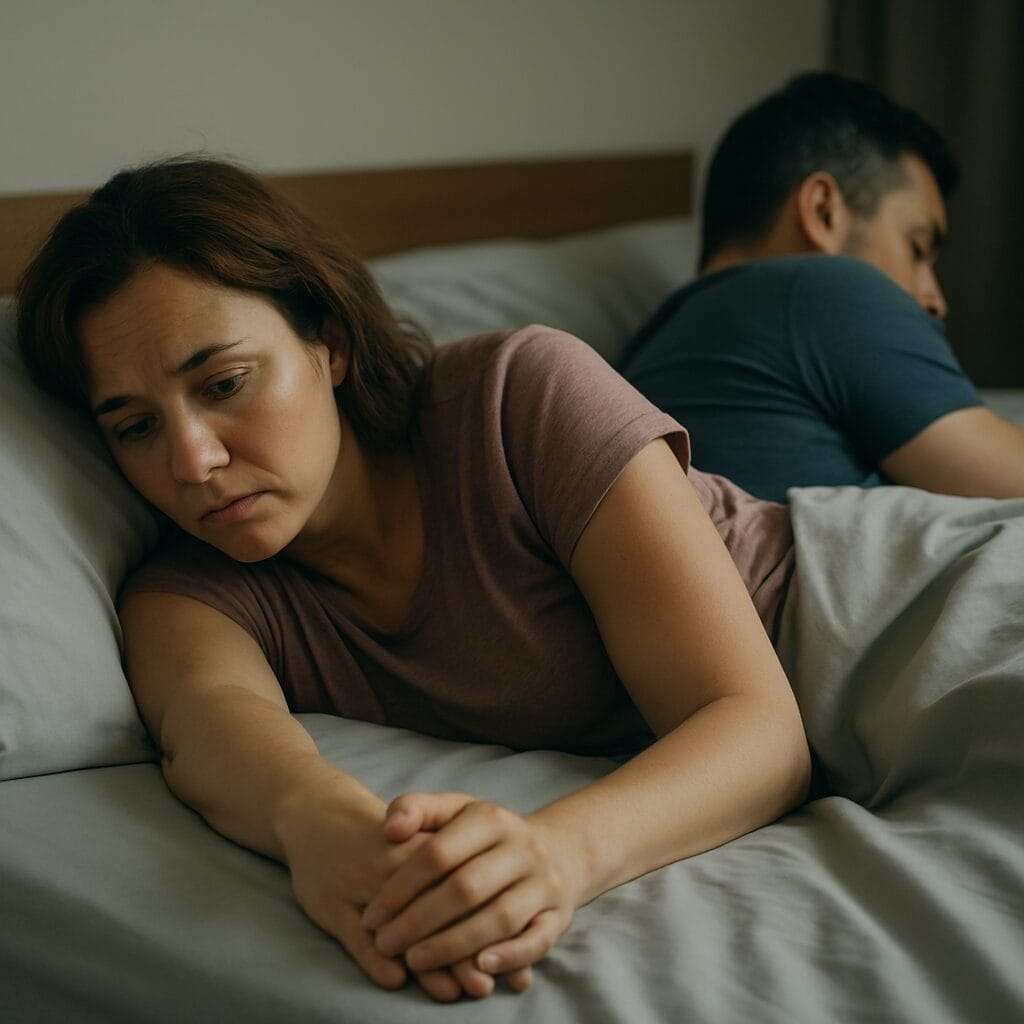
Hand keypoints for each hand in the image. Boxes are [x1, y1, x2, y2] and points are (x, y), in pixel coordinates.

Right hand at [276, 787, 495, 1001]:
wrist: (320, 814)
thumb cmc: (380, 836)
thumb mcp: (418, 841)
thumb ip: (453, 876)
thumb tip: (499, 930)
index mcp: (422, 846)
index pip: (462, 885)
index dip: (483, 923)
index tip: (501, 959)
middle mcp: (396, 865)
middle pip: (436, 908)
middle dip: (461, 950)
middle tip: (482, 986)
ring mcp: (363, 885)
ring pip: (401, 925)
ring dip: (426, 961)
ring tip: (450, 992)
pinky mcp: (334, 905)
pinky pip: (358, 938)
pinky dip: (376, 962)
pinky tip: (395, 981)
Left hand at [360, 793, 579, 979]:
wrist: (556, 850)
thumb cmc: (486, 836)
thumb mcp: (454, 810)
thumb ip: (417, 809)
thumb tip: (389, 830)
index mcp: (491, 818)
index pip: (439, 853)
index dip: (401, 887)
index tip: (372, 916)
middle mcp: (522, 848)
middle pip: (466, 888)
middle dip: (419, 921)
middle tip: (385, 944)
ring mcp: (543, 882)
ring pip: (500, 918)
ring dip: (455, 945)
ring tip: (415, 962)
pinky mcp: (559, 916)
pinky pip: (537, 941)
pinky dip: (509, 956)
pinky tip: (479, 967)